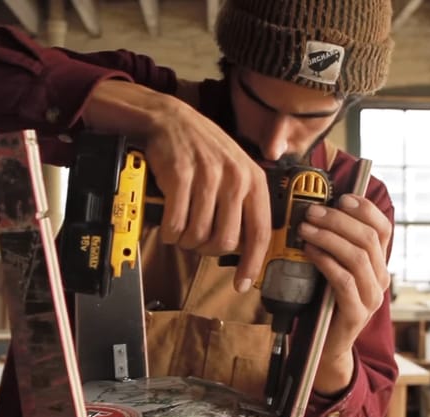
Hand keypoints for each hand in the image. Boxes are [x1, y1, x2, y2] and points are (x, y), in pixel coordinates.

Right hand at [83, 80, 270, 291]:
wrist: (170, 119)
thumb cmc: (202, 149)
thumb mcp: (234, 170)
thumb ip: (243, 204)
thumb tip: (245, 247)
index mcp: (253, 180)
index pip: (260, 232)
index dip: (252, 264)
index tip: (242, 283)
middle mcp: (235, 178)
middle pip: (225, 241)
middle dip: (207, 250)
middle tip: (196, 243)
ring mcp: (208, 177)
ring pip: (198, 235)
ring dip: (185, 241)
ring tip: (181, 230)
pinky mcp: (180, 177)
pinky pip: (175, 224)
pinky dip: (169, 232)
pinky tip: (169, 224)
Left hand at [296, 194, 392, 393]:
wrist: (324, 347)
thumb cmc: (324, 304)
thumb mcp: (332, 270)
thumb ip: (333, 246)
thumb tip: (317, 211)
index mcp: (378, 265)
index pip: (382, 230)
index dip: (365, 210)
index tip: (342, 198)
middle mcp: (381, 279)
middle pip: (367, 239)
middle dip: (338, 220)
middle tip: (311, 212)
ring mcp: (371, 297)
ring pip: (357, 257)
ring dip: (328, 238)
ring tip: (305, 229)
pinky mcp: (356, 313)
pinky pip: (344, 280)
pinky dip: (326, 261)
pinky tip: (309, 252)